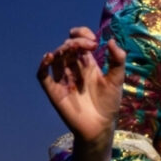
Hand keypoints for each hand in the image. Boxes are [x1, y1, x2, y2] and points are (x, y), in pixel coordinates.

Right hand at [37, 27, 125, 144]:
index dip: (82, 34)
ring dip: (62, 50)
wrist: (101, 126)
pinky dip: (43, 66)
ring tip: (71, 48)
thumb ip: (117, 60)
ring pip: (56, 58)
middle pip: (68, 48)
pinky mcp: (54, 91)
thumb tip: (111, 40)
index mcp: (87, 64)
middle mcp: (73, 69)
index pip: (79, 42)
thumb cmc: (109, 103)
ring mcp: (62, 79)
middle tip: (88, 45)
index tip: (93, 39)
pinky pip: (43, 76)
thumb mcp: (117, 79)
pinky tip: (49, 57)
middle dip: (76, 42)